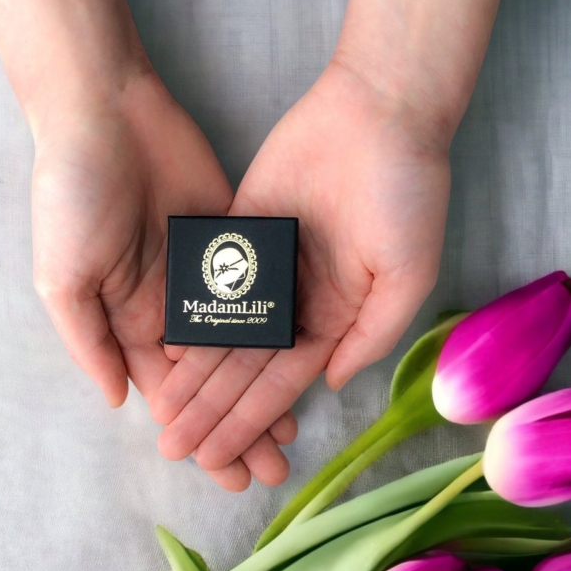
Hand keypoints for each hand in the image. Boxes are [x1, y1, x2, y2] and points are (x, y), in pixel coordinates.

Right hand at [31, 72, 293, 489]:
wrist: (108, 115)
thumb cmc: (72, 195)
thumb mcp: (63, 274)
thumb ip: (88, 338)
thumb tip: (116, 399)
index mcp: (132, 318)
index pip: (172, 392)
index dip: (200, 430)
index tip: (228, 471)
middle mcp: (175, 302)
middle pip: (217, 376)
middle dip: (241, 420)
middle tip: (275, 463)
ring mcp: (210, 269)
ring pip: (246, 338)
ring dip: (267, 381)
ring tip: (296, 425)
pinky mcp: (237, 236)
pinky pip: (263, 286)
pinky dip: (281, 322)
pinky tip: (307, 353)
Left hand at [152, 60, 451, 480]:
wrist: (379, 114)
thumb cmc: (406, 196)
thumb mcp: (408, 275)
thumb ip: (372, 334)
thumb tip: (330, 383)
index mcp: (338, 314)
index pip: (285, 381)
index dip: (251, 420)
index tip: (217, 456)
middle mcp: (299, 297)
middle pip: (247, 364)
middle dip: (214, 408)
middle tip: (175, 445)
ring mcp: (269, 263)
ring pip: (224, 329)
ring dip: (195, 371)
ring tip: (162, 410)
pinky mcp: (242, 227)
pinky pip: (212, 277)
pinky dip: (190, 311)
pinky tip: (164, 346)